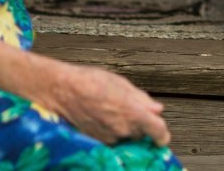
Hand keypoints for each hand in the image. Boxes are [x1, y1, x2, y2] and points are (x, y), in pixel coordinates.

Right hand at [46, 63, 170, 145]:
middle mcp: (123, 130)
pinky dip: (109, 130)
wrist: (60, 91)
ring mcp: (109, 138)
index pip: (158, 132)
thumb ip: (142, 98)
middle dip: (138, 125)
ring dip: (123, 127)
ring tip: (108, 109)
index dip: (162, 135)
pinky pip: (110, 138)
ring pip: (125, 136)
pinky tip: (100, 116)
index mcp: (133, 114)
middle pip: (140, 134)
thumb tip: (156, 109)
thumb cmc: (89, 82)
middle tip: (125, 109)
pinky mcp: (96, 142)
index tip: (162, 136)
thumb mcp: (121, 83)